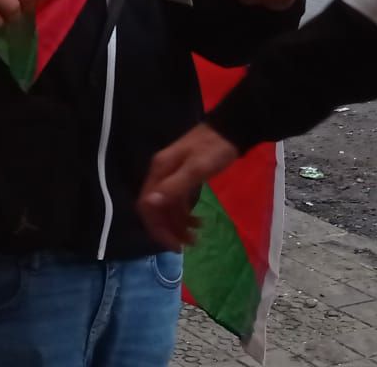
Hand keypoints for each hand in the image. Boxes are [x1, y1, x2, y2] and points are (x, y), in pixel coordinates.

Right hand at [138, 124, 241, 246]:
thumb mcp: (197, 169)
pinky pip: (177, 202)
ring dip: (178, 225)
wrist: (230, 130)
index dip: (156, 228)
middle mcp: (160, 174)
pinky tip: (198, 223)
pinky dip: (185, 215)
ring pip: (167, 208)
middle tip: (186, 246)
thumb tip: (150, 204)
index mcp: (159, 171)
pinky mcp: (183, 178)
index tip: (173, 245)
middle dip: (168, 230)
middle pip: (155, 209)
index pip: (146, 205)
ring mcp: (171, 176)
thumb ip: (174, 187)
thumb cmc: (214, 149)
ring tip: (196, 238)